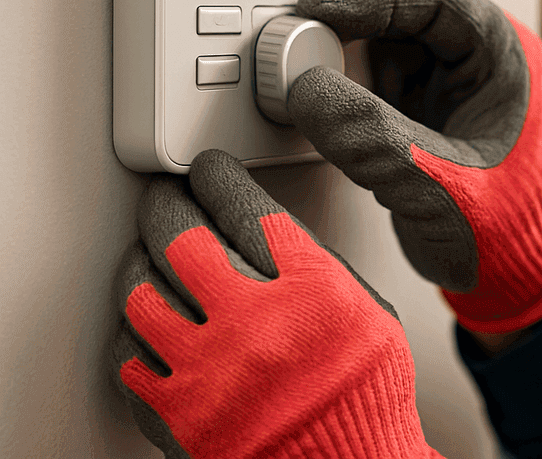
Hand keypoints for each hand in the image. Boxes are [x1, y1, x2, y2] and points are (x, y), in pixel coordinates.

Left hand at [111, 149, 438, 458]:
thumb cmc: (364, 397)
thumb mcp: (370, 312)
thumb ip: (316, 268)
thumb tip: (267, 234)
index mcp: (311, 291)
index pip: (244, 207)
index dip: (217, 178)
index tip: (209, 170)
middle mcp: (255, 324)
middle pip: (182, 237)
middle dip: (166, 205)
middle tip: (166, 198)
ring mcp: (210, 370)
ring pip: (141, 292)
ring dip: (138, 262)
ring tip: (146, 253)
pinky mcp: (178, 414)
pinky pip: (128, 357)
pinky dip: (130, 329)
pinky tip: (142, 319)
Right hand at [287, 0, 541, 333]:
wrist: (513, 283)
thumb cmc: (509, 236)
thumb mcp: (440, 187)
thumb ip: (373, 139)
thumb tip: (307, 89)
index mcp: (507, 59)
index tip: (319, 6)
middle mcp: (479, 61)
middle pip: (404, 13)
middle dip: (346, 23)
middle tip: (293, 37)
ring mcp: (449, 85)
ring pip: (383, 43)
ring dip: (339, 53)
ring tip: (297, 68)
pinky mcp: (421, 111)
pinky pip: (373, 79)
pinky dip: (341, 86)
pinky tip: (317, 100)